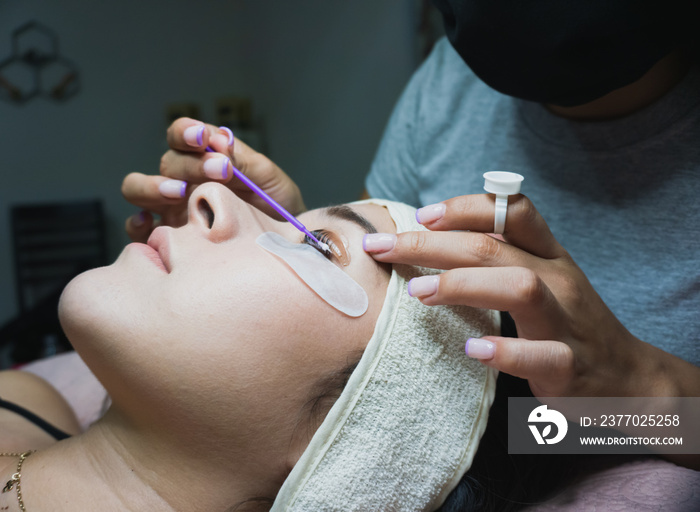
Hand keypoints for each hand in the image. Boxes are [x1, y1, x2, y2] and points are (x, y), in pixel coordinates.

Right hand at [122, 117, 305, 241]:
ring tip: (180, 192)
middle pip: (166, 163)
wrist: (283, 247)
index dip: (185, 132)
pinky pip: (137, 230)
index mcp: (204, 160)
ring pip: (137, 188)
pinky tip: (151, 223)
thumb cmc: (277, 209)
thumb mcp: (267, 179)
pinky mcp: (167, 238)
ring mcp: (171, 209)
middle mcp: (183, 181)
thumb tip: (217, 141)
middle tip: (219, 171)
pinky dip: (136, 224)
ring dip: (153, 186)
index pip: (182, 137)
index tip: (201, 136)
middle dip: (189, 164)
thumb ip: (241, 158)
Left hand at [364, 194, 697, 399]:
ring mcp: (566, 322)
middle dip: (433, 244)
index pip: (512, 212)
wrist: (625, 376)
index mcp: (549, 255)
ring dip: (463, 286)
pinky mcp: (569, 367)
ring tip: (417, 293)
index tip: (421, 215)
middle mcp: (559, 279)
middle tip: (383, 247)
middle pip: (494, 248)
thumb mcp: (542, 277)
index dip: (466, 207)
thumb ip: (500, 254)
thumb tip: (432, 234)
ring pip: (520, 289)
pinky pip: (541, 355)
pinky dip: (505, 349)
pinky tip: (472, 349)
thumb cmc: (566, 320)